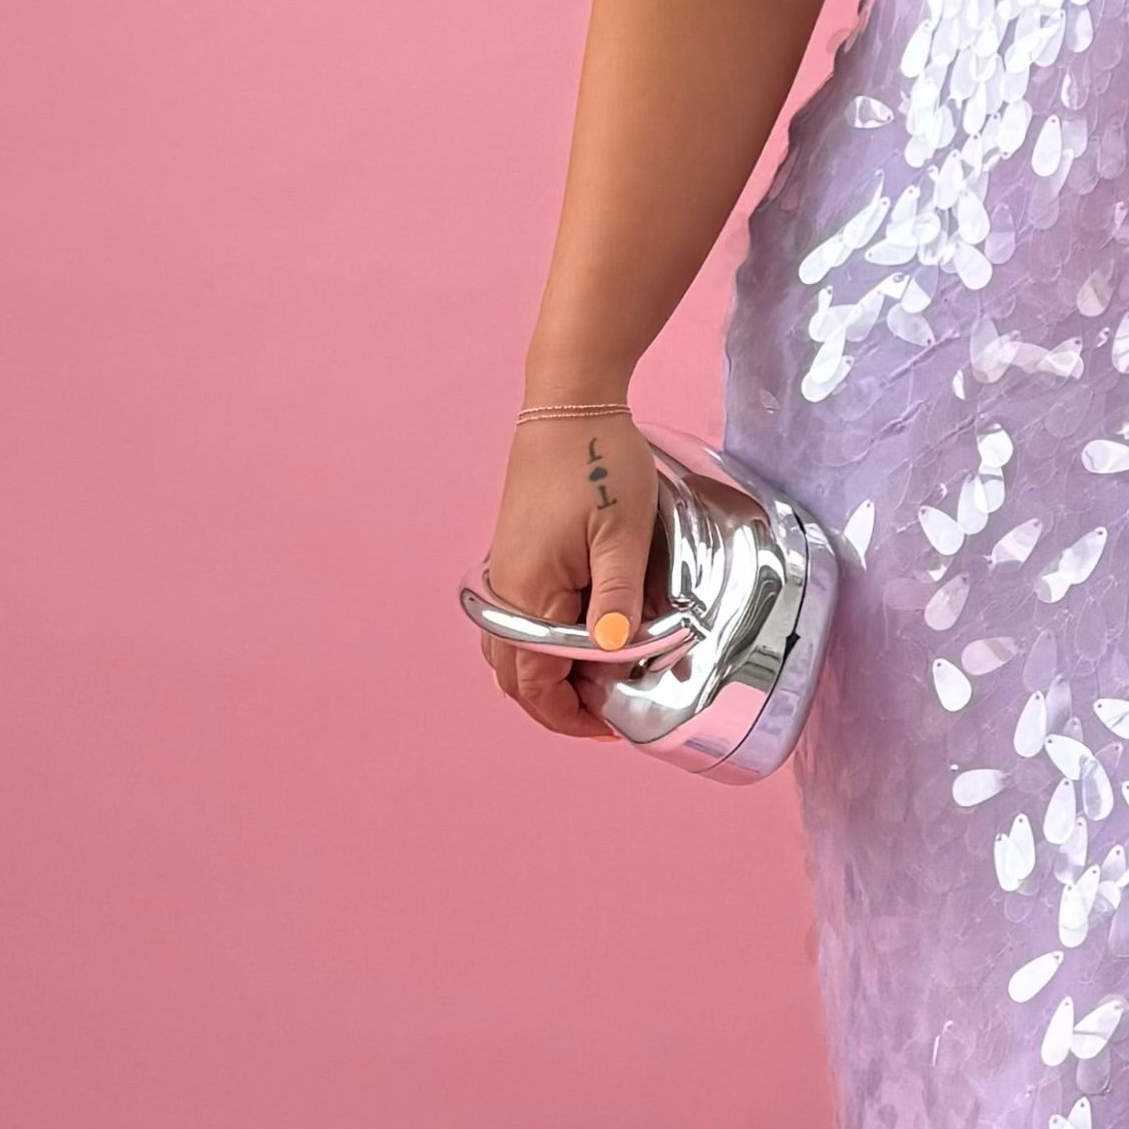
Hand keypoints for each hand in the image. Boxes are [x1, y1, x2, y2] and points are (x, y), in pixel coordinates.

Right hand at [480, 396, 662, 739]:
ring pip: (511, 653)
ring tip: (602, 677)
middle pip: (516, 679)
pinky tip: (584, 637)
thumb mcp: (624, 532)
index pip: (537, 684)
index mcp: (530, 593)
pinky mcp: (513, 558)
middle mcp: (506, 591)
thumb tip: (612, 656)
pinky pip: (515, 623)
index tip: (614, 725)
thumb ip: (617, 597)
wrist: (568, 403)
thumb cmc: (600, 461)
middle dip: (560, 705)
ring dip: (549, 677)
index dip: (573, 716)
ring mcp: (505, 574)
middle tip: (611, 708)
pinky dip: (542, 646)